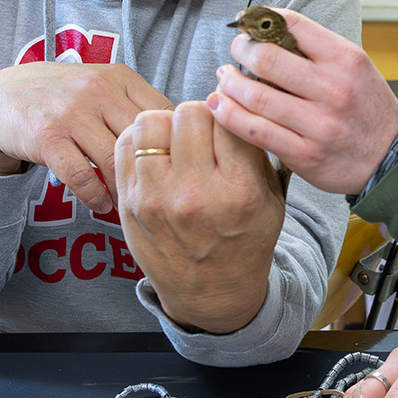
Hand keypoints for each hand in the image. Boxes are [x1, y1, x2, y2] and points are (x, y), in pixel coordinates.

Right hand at [0, 62, 171, 213]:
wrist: (1, 95)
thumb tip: (183, 138)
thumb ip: (137, 106)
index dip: (177, 145)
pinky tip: (103, 205)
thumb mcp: (103, 85)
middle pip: (143, 139)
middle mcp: (99, 90)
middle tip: (163, 196)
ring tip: (134, 205)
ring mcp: (72, 112)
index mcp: (121, 78)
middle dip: (155, 171)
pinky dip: (96, 196)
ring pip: (114, 160)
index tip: (181, 169)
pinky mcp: (47, 137)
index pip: (165, 114)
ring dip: (126, 189)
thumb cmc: (65, 96)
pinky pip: (81, 176)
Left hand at [114, 102, 286, 332]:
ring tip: (178, 140)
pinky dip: (141, 139)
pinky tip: (156, 151)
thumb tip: (238, 103)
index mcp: (238, 191)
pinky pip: (125, 144)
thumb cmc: (245, 241)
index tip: (230, 124)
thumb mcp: (272, 200)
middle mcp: (195, 194)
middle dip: (200, 115)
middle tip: (204, 132)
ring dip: (167, 124)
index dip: (230, 114)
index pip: (228, 119)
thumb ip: (257, 152)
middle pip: (189, 112)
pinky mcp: (129, 202)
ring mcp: (156, 198)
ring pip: (151, 122)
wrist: (211, 294)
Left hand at [208, 8, 397, 196]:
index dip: (261, 20)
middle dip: (241, 50)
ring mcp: (319, 124)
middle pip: (267, 59)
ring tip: (224, 77)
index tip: (247, 24)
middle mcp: (333, 89)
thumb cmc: (367, 108)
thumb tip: (270, 31)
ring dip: (229, 83)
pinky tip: (219, 105)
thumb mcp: (355, 67)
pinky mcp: (305, 154)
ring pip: (256, 96)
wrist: (392, 157)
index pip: (293, 25)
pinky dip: (230, 116)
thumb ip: (317, 50)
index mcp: (345, 60)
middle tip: (236, 50)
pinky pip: (256, 131)